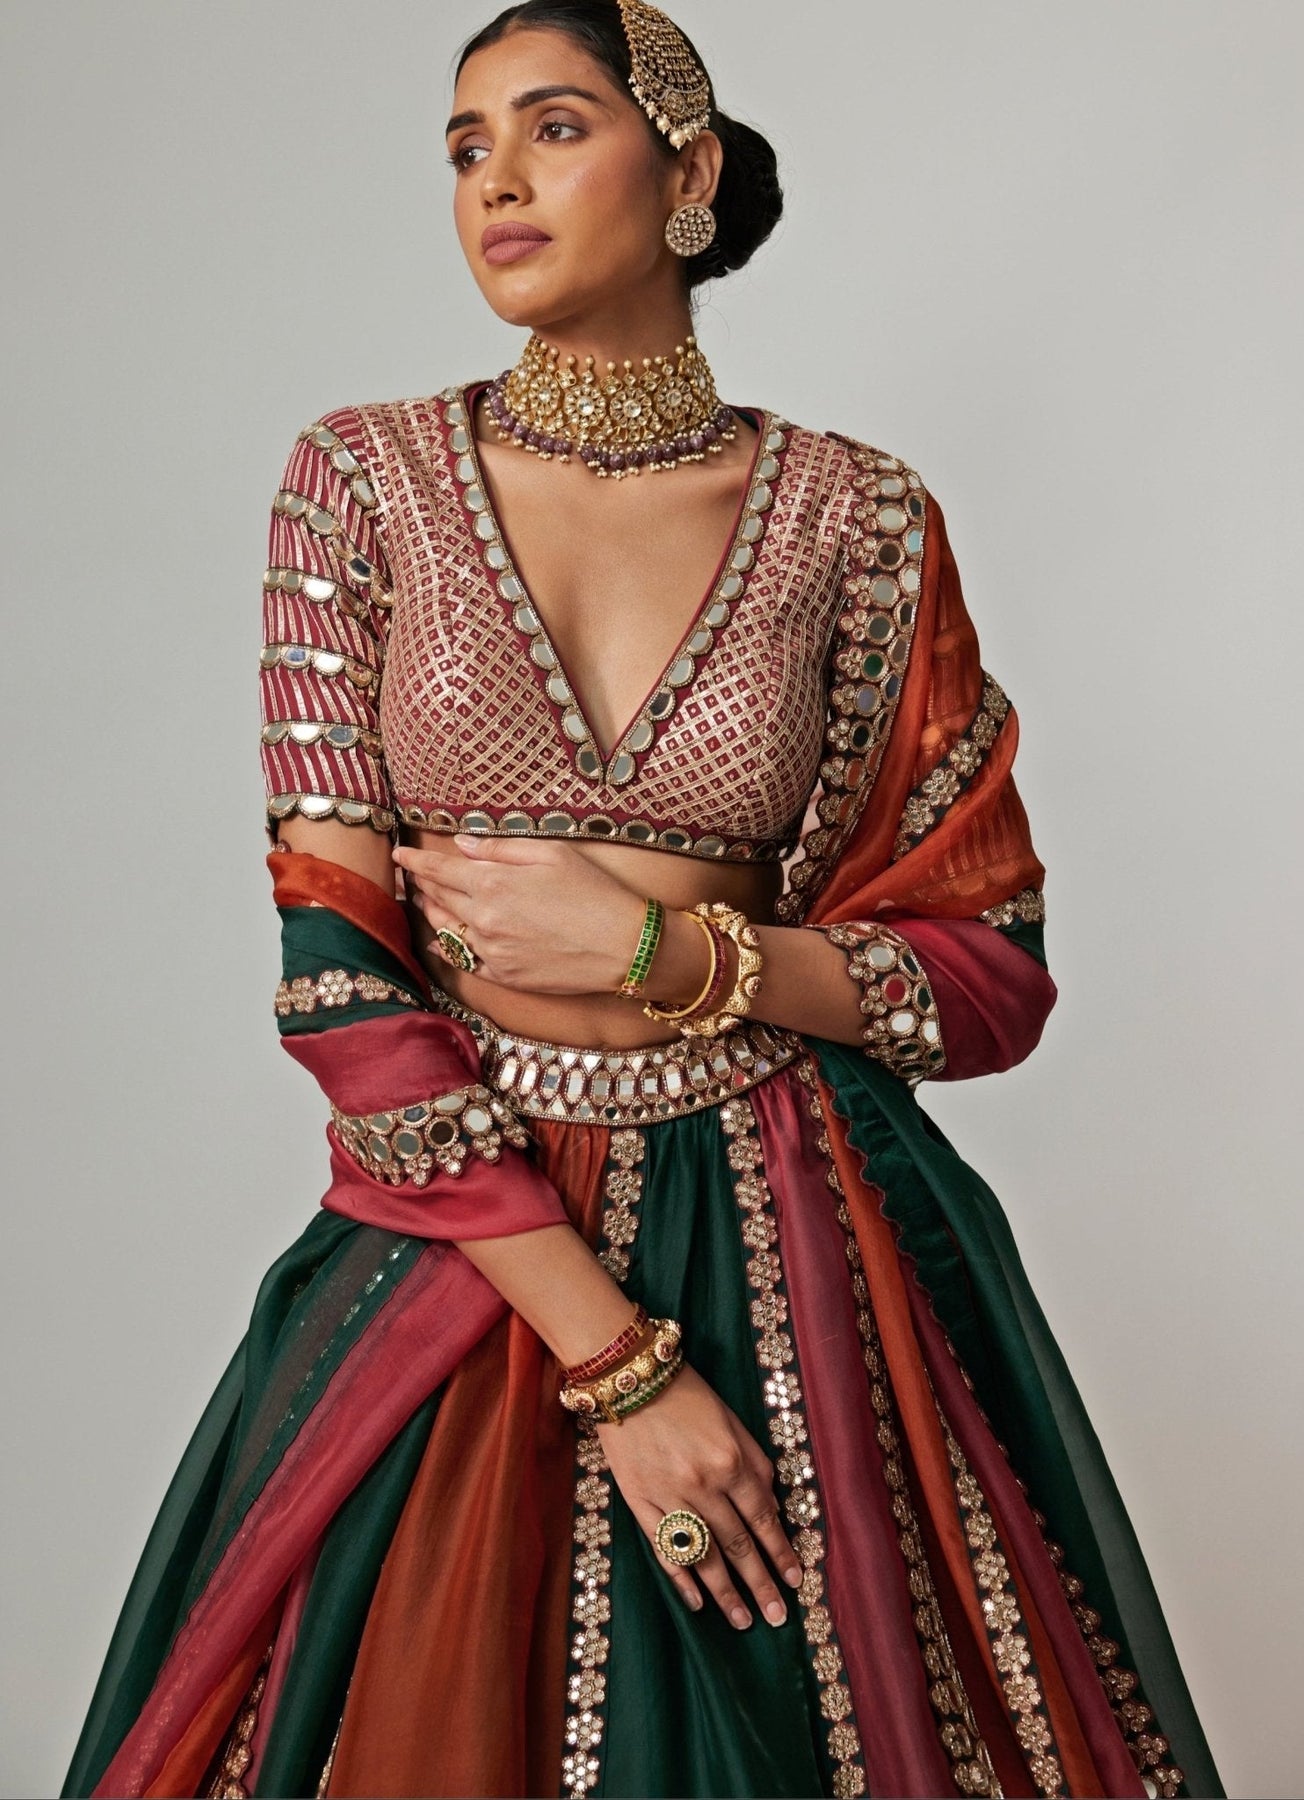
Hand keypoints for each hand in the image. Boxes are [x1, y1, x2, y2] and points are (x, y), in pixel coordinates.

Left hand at [394, 834, 647, 995]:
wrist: (625, 947)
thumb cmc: (595, 892)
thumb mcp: (553, 854)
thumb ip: (501, 849)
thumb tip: (463, 845)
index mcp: (494, 883)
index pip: (439, 870)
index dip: (415, 861)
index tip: (399, 855)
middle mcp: (484, 919)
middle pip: (438, 898)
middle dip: (419, 883)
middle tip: (406, 874)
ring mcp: (491, 951)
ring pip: (445, 929)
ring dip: (429, 912)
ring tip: (421, 899)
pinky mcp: (504, 976)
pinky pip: (463, 961)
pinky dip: (446, 949)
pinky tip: (439, 941)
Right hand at [595, 1363, 802, 1627]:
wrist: (628, 1379)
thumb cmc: (686, 1394)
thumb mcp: (732, 1420)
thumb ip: (756, 1463)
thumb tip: (772, 1508)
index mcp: (731, 1461)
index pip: (763, 1518)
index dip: (780, 1552)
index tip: (795, 1581)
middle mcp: (703, 1485)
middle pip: (738, 1544)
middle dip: (760, 1584)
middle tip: (776, 1617)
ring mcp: (669, 1497)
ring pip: (703, 1555)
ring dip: (725, 1593)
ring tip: (742, 1621)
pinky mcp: (639, 1502)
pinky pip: (665, 1548)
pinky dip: (681, 1578)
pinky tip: (696, 1601)